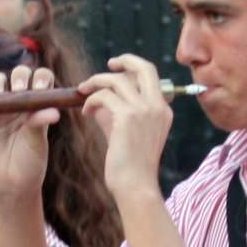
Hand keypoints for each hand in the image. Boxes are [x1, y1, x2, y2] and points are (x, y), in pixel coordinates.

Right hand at [0, 64, 59, 208]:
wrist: (9, 185)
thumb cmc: (29, 165)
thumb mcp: (37, 144)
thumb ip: (39, 124)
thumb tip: (53, 111)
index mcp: (38, 106)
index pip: (41, 80)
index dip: (40, 78)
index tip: (39, 89)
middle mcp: (19, 103)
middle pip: (19, 75)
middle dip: (19, 76)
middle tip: (19, 89)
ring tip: (0, 93)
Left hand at [84, 55, 174, 201]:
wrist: (135, 186)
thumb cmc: (130, 165)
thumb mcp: (126, 132)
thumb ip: (116, 112)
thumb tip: (98, 98)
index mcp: (163, 110)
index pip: (150, 77)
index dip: (132, 69)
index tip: (117, 70)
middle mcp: (157, 106)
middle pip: (144, 68)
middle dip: (125, 60)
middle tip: (108, 64)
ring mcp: (144, 110)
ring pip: (118, 80)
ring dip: (97, 82)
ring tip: (83, 92)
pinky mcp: (127, 116)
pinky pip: (104, 96)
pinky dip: (91, 100)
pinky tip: (85, 112)